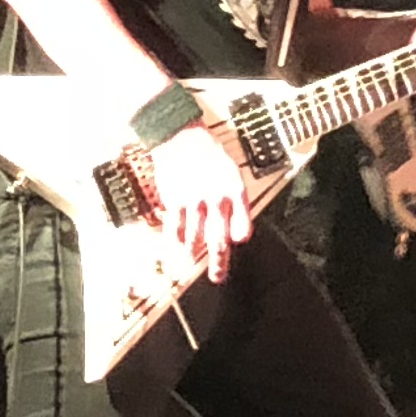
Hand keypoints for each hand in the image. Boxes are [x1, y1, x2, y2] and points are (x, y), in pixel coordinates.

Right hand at [148, 118, 253, 280]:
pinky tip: (173, 250)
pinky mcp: (175, 201)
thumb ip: (235, 202)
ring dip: (191, 255)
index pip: (242, 227)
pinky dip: (173, 242)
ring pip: (194, 239)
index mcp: (235, 192)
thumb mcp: (231, 173)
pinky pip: (174, 229)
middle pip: (218, 240)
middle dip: (218, 264)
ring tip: (188, 264)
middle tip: (217, 278)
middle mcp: (216, 200)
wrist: (181, 137)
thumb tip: (237, 232)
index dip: (238, 237)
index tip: (234, 242)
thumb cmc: (209, 155)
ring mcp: (194, 202)